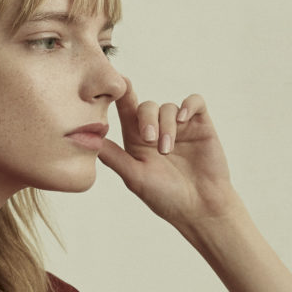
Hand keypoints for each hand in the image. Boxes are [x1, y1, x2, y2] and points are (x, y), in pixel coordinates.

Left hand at [98, 78, 238, 229]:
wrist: (200, 208)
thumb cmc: (167, 198)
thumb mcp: (136, 178)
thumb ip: (115, 158)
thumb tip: (90, 139)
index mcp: (138, 142)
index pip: (127, 111)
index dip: (121, 95)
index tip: (118, 83)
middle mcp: (157, 131)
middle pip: (146, 107)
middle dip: (146, 119)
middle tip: (150, 140)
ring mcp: (179, 128)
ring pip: (168, 108)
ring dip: (166, 126)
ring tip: (167, 150)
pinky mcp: (200, 126)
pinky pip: (194, 102)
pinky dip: (188, 105)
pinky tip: (182, 119)